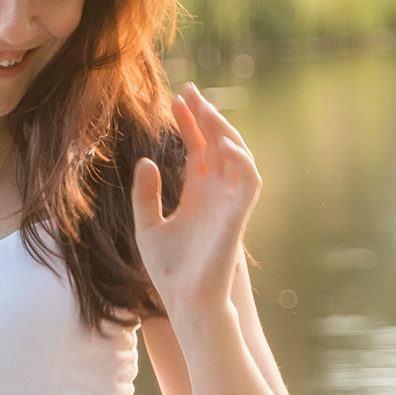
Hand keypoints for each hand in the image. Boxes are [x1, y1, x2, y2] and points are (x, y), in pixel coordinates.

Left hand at [132, 84, 259, 322]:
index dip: (189, 123)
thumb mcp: (147, 226)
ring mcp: (229, 203)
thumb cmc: (169, 272)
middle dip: (206, 117)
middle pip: (216, 144)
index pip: (197, 149)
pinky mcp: (239, 216)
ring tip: (204, 110)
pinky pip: (249, 181)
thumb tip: (146, 160)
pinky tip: (221, 143)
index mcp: (196, 194)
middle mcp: (216, 194)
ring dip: (223, 131)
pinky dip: (241, 160)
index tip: (176, 99)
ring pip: (237, 156)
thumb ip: (146, 195)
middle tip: (190, 92)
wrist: (186, 302)